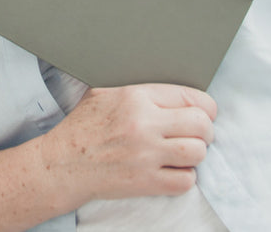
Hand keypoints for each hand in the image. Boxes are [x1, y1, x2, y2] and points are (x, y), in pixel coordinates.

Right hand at [40, 84, 215, 203]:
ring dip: (196, 154)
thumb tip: (167, 88)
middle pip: (201, 124)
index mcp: (136, 96)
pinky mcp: (146, 182)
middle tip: (199, 134)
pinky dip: (185, 177)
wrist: (64, 163)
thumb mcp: (105, 92)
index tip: (205, 112)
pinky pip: (185, 181)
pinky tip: (174, 170)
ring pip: (197, 152)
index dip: (205, 106)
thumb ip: (138, 88)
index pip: (190, 96)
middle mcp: (145, 124)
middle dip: (206, 130)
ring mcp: (146, 155)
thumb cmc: (84, 126)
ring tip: (186, 152)